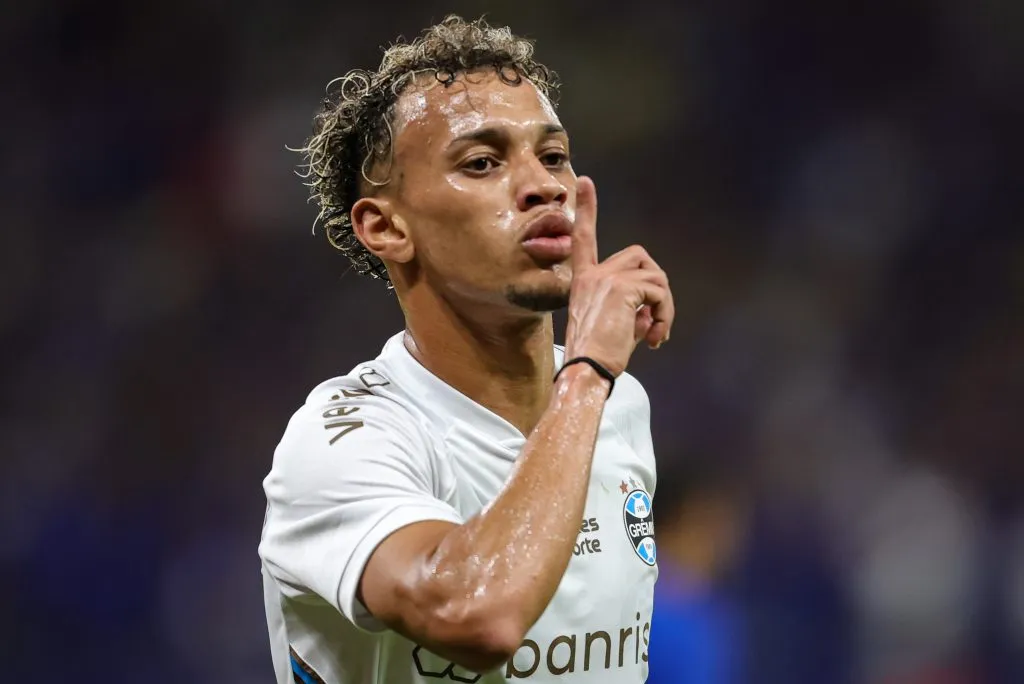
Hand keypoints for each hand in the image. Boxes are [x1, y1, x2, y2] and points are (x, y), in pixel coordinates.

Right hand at [563, 177, 673, 376]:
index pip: (584, 239)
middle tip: (658, 320)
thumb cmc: (597, 357)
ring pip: (655, 276)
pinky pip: (658, 292)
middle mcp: (593, 275)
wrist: (586, 369)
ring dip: (665, 306)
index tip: (584, 181)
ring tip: (657, 333)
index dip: (587, 209)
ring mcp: (606, 279)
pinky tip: (653, 337)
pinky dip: (665, 314)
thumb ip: (633, 312)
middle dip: (657, 284)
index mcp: (584, 281)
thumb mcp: (615, 328)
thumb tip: (652, 314)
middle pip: (639, 256)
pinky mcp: (622, 288)